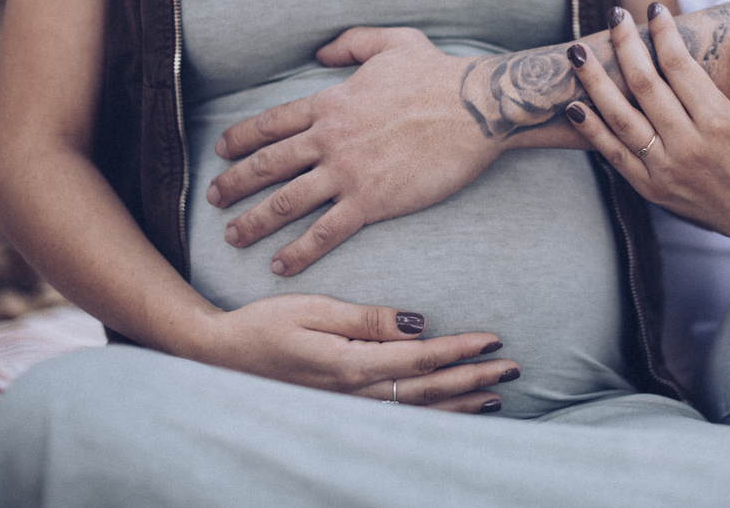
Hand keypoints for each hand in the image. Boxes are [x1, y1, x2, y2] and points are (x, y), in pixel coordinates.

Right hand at [199, 293, 519, 413]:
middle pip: (427, 390)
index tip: (492, 340)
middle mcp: (354, 393)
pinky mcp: (341, 412)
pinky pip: (397, 419)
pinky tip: (451, 414)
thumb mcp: (315, 310)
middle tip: (513, 368)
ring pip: (416, 411)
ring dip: (458, 404)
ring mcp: (347, 408)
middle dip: (473, 379)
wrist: (216, 358)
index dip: (459, 350)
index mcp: (350, 364)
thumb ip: (369, 320)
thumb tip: (419, 322)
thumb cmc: (263, 325)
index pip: (420, 358)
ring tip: (495, 397)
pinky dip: (430, 418)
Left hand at [207, 27, 500, 275]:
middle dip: (233, 184)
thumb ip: (352, 42)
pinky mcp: (371, 201)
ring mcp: (347, 172)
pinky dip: (298, 250)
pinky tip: (280, 264)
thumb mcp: (393, 42)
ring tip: (233, 237)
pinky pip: (325, 231)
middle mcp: (329, 139)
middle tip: (213, 198)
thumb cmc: (439, 75)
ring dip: (254, 222)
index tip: (221, 153)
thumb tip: (319, 51)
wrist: (475, 108)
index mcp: (330, 102)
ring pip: (285, 202)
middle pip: (267, 165)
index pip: (271, 124)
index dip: (241, 140)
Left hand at [564, 3, 729, 239]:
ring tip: (577, 53)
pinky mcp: (650, 187)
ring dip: (595, 82)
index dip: (664, 32)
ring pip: (621, 117)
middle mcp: (688, 144)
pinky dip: (591, 130)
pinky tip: (573, 105)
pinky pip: (613, 154)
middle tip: (614, 14)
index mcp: (720, 121)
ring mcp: (665, 169)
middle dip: (625, 44)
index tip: (655, 8)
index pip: (679, 65)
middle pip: (645, 84)